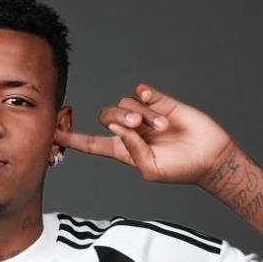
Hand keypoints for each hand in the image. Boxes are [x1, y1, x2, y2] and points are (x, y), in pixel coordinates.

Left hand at [54, 82, 234, 186]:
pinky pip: (142, 92)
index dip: (72, 139)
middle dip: (120, 117)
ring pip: (126, 102)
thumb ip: (131, 150)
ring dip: (143, 113)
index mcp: (123, 150)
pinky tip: (153, 101)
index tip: (51, 134)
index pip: (91, 144)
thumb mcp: (150, 169)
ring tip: (163, 127)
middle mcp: (130, 131)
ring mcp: (145, 116)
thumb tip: (118, 127)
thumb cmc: (180, 169)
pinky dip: (145, 95)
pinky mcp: (161, 102)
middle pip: (107, 115)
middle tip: (140, 125)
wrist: (210, 156)